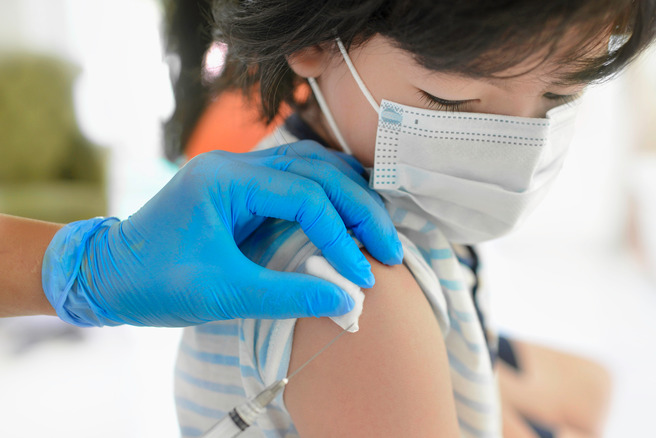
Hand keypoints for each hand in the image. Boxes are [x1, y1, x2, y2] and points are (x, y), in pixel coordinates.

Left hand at [42, 141, 402, 326]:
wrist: (107, 274)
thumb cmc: (154, 282)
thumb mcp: (222, 294)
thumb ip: (288, 295)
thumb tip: (346, 301)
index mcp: (224, 179)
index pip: (304, 195)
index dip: (340, 234)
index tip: (361, 273)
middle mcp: (234, 164)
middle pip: (318, 170)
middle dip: (359, 209)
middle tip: (389, 247)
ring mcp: (239, 172)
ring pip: (313, 166)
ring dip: (350, 196)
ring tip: (378, 230)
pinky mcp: (243, 188)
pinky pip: (299, 179)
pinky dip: (330, 195)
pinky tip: (350, 217)